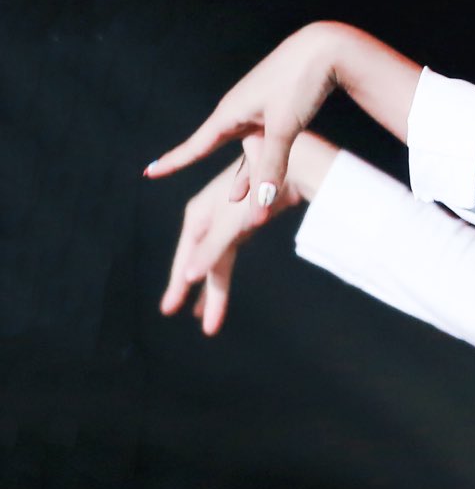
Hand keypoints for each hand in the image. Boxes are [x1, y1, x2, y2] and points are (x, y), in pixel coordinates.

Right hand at [145, 22, 368, 218]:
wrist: (326, 49)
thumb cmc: (301, 83)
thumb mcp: (284, 128)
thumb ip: (272, 167)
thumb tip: (260, 204)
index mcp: (231, 112)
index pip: (196, 145)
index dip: (174, 162)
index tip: (149, 172)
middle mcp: (238, 108)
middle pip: (212, 144)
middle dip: (192, 160)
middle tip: (161, 170)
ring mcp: (257, 105)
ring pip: (243, 145)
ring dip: (242, 170)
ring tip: (235, 195)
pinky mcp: (276, 104)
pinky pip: (261, 136)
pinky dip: (262, 156)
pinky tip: (267, 164)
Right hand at [160, 133, 337, 333]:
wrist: (290, 167)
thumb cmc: (258, 191)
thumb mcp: (231, 224)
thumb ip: (211, 250)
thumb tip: (188, 277)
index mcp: (198, 217)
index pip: (186, 258)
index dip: (178, 284)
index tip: (168, 309)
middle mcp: (208, 219)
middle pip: (201, 263)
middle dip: (198, 293)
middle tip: (194, 321)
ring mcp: (226, 221)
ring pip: (218, 262)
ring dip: (215, 290)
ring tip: (208, 319)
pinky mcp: (245, 223)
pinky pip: (230, 254)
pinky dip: (225, 273)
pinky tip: (219, 288)